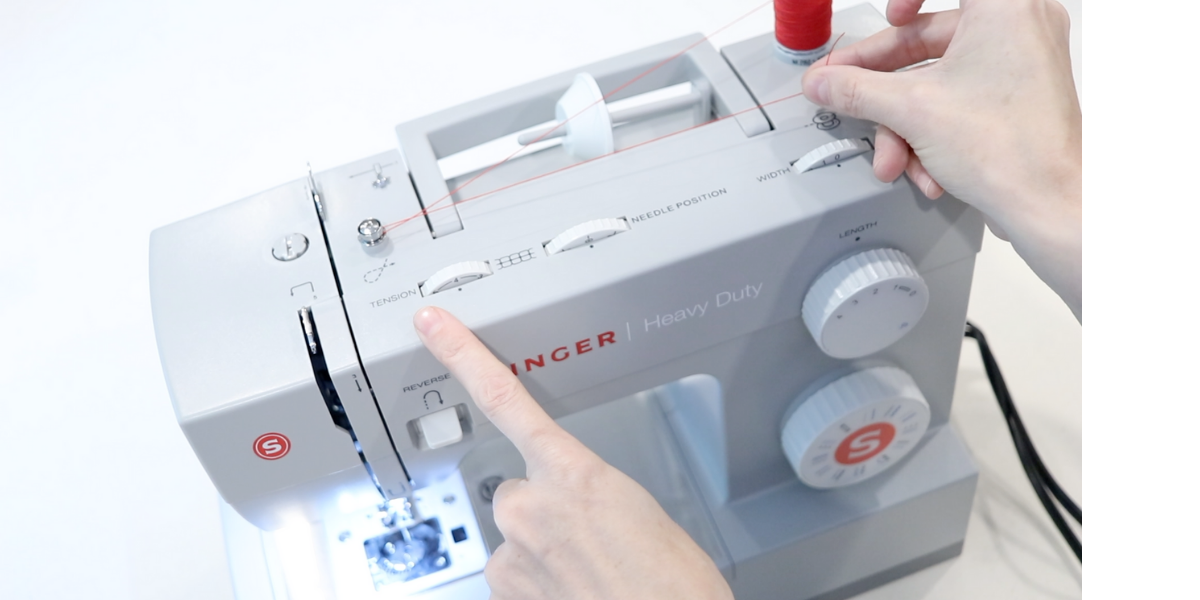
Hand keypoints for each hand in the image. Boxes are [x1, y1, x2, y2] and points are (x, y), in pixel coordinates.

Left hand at [414, 306, 733, 599]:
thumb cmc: (673, 588)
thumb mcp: (643, 514)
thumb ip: (594, 496)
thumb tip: (580, 512)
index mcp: (576, 473)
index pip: (504, 397)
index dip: (462, 355)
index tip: (432, 327)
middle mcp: (531, 508)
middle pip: (520, 490)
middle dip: (547, 509)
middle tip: (594, 539)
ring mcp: (511, 553)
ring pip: (518, 537)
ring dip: (546, 551)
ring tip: (594, 573)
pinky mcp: (501, 591)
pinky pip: (514, 576)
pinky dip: (539, 584)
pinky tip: (577, 591)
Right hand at [802, 0, 1081, 319]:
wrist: (1048, 206)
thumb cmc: (1013, 150)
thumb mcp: (911, 111)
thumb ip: (856, 90)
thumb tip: (826, 82)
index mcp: (1003, 7)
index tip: (887, 18)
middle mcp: (1019, 27)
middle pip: (928, 40)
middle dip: (884, 87)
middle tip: (847, 94)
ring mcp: (1021, 63)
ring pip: (939, 80)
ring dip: (906, 124)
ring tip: (893, 157)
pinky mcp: (1017, 97)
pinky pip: (959, 101)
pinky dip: (933, 132)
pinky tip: (923, 166)